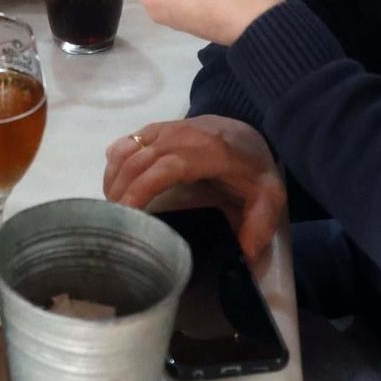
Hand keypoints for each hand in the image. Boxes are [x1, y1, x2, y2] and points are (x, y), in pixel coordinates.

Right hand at [103, 116, 286, 270]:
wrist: (248, 128)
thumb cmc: (254, 165)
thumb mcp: (269, 194)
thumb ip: (261, 222)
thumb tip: (246, 252)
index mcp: (206, 151)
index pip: (164, 169)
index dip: (141, 190)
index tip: (127, 214)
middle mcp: (180, 135)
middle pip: (138, 161)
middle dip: (120, 191)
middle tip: (113, 222)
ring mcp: (165, 128)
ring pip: (128, 150)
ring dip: (113, 178)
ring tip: (111, 208)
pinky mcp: (156, 128)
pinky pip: (127, 141)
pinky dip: (115, 162)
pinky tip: (112, 183)